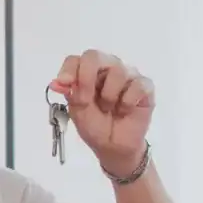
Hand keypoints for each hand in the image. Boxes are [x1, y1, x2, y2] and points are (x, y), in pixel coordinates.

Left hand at [51, 50, 154, 177]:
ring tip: (109, 109)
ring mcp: (128, 75)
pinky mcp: (145, 86)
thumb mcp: (77, 112)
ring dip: (109, 96)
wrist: (113, 147)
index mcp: (88, 73)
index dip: (69, 69)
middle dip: (86, 78)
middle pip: (95, 56)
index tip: (64, 83)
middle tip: (85, 101)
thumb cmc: (95, 126)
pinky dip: (127, 102)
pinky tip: (124, 111)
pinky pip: (137, 85)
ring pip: (118, 71)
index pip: (76, 60)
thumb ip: (70, 94)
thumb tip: (57, 82)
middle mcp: (107, 69)